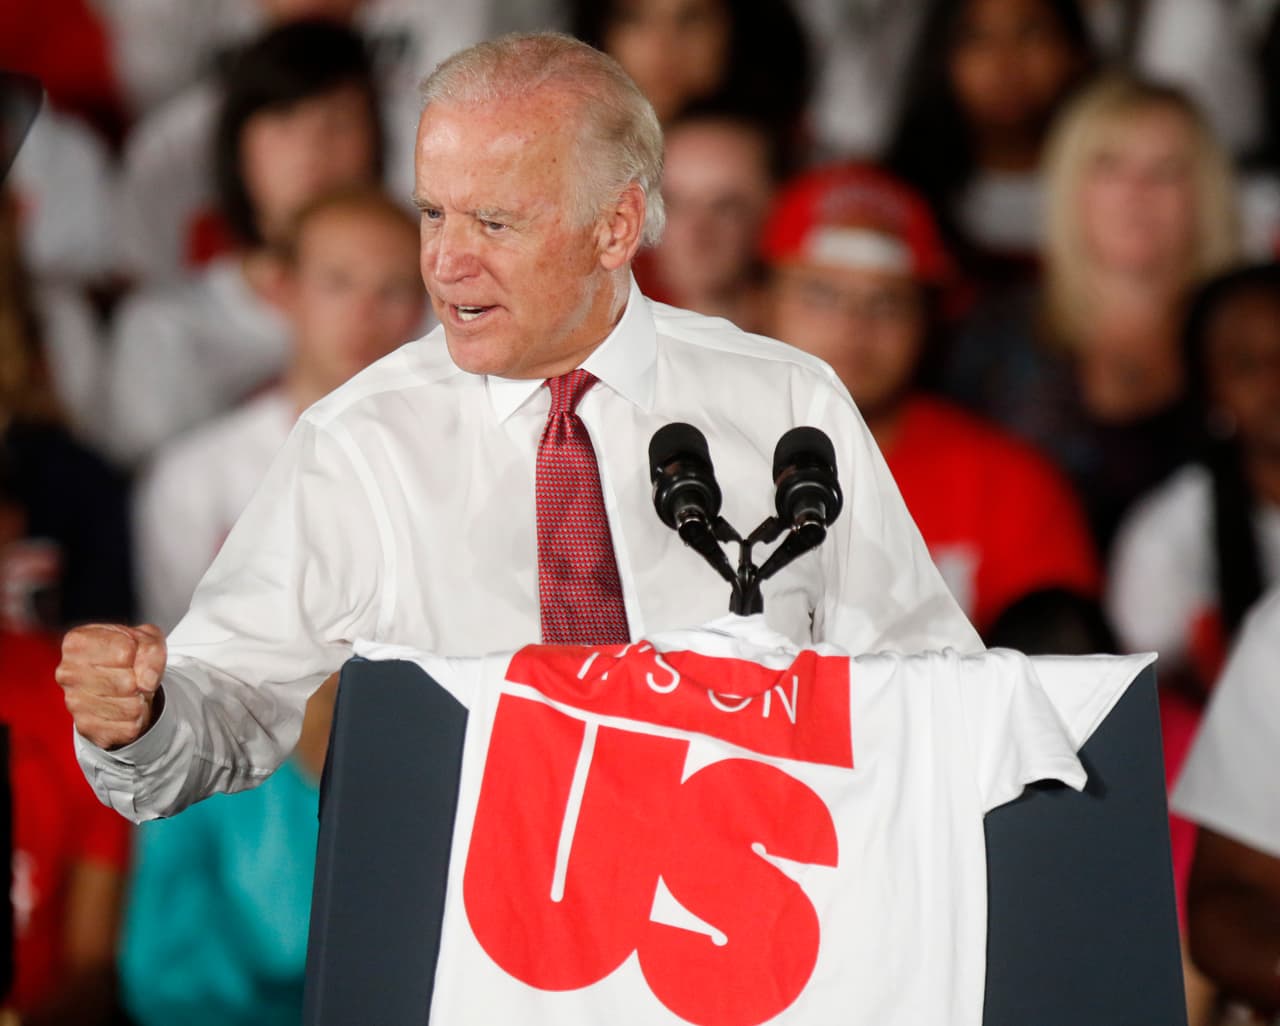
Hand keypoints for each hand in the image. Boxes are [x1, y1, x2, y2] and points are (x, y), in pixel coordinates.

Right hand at [56, 624, 166, 749]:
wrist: (115, 682)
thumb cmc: (128, 655)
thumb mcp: (146, 638)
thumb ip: (151, 649)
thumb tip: (146, 681)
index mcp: (79, 642)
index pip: (125, 652)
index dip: (140, 656)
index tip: (133, 657)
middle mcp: (69, 673)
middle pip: (127, 683)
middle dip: (140, 682)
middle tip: (133, 678)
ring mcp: (74, 702)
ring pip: (130, 708)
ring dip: (139, 702)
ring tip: (129, 693)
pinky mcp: (86, 727)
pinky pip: (128, 728)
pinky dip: (135, 720)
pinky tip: (123, 709)